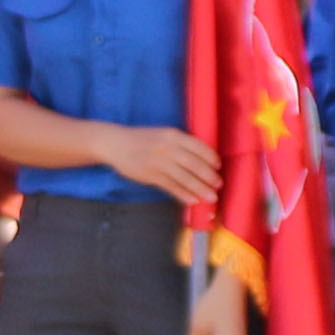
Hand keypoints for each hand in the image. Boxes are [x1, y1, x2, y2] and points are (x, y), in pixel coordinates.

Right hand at [99, 123, 220, 206]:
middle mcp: (166, 147)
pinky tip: (193, 200)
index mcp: (172, 135)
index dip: (211, 158)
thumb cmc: (142, 139)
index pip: (198, 146)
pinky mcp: (150, 175)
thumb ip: (180, 144)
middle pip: (194, 164)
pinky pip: (171, 186)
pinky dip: (183, 194)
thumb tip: (203, 159)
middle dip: (209, 176)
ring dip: (200, 188)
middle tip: (218, 184)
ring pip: (184, 177)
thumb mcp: (163, 134)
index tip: (218, 166)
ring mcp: (158, 162)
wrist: (116, 144)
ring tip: (211, 197)